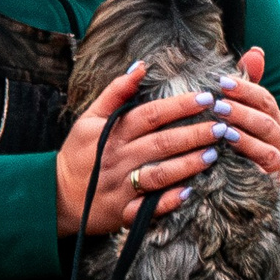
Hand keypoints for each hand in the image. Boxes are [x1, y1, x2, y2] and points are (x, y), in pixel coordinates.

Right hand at [55, 61, 224, 236]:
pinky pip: (148, 209)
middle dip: (194, 134)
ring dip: (188, 165)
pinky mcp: (123, 213)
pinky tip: (189, 192)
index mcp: (112, 133)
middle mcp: (118, 159)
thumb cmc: (78, 154)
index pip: (150, 115)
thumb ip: (115, 93)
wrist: (57, 196)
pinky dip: (168, 201)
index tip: (205, 98)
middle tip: (222, 126)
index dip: (178, 106)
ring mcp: (121, 187)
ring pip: (159, 174)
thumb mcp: (89, 118)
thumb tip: (140, 66)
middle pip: (161, 143)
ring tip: (212, 154)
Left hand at [206, 47, 279, 184]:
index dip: (244, 86)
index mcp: (270, 115)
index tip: (221, 81)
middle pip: (265, 111)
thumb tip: (257, 51)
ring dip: (243, 122)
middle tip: (217, 100)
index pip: (262, 95)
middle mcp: (277, 131)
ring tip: (220, 117)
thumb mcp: (237, 118)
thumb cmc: (237, 149)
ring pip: (267, 131)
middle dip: (242, 103)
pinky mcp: (273, 172)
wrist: (243, 194)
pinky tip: (228, 140)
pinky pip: (265, 156)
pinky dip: (247, 147)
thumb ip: (245, 87)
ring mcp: (278, 152)